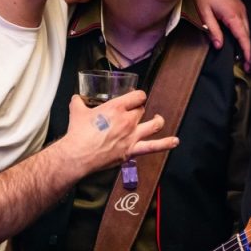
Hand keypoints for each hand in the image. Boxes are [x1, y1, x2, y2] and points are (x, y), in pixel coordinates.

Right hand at [60, 92, 177, 174]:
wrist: (78, 155)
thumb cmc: (78, 134)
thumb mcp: (76, 111)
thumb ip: (78, 102)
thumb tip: (77, 98)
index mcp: (117, 107)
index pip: (137, 96)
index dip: (137, 96)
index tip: (134, 98)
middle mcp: (128, 120)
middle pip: (141, 110)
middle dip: (138, 110)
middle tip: (132, 113)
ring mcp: (132, 136)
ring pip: (154, 124)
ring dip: (158, 121)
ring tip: (158, 119)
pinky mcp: (131, 150)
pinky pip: (153, 147)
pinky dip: (166, 144)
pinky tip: (174, 142)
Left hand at [194, 0, 250, 69]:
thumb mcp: (204, 11)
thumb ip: (212, 29)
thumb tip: (219, 45)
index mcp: (233, 15)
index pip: (243, 38)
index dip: (247, 53)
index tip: (248, 65)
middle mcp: (241, 12)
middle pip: (248, 35)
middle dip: (249, 51)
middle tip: (247, 66)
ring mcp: (242, 8)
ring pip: (247, 29)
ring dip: (247, 43)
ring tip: (244, 56)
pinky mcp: (239, 6)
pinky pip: (244, 23)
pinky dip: (244, 34)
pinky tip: (240, 40)